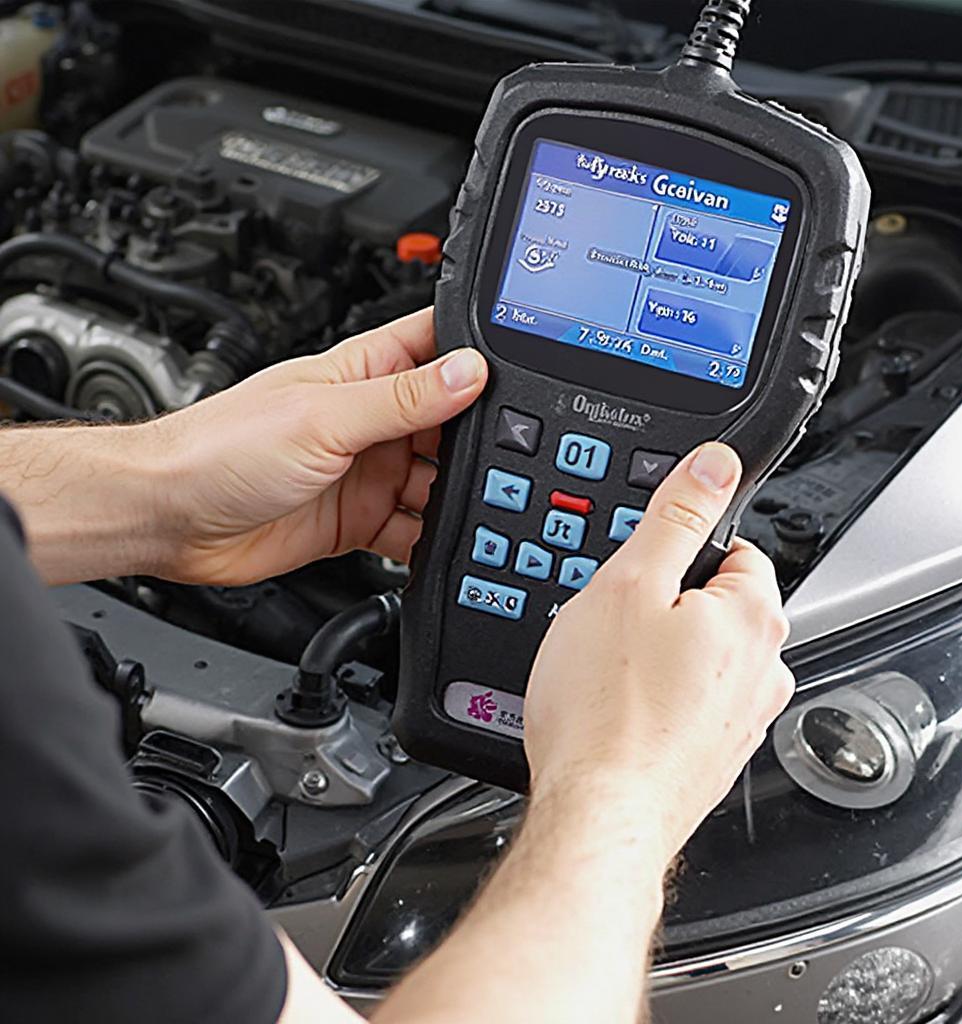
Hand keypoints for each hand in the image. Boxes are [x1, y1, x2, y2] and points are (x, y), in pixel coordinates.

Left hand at [145, 309, 486, 585]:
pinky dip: (431, 539)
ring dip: (458, 495)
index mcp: (363, 373)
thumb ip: (402, 399)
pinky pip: (412, 529)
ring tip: (485, 504)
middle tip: (517, 459)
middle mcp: (370, 421)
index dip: (480, 354)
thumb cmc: (222, 448)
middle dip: (481, 440)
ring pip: (437, 482)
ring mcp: (367, 472)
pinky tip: (447, 543)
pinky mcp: (358, 519)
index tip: (526, 372)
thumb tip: (469, 372)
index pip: (436, 347)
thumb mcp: (325, 417)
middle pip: (450, 424)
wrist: (172, 518)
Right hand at [524, 442, 794, 865]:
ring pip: (701, 655)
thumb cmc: (606, 712)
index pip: (734, 547)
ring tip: (609, 672)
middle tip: (612, 624)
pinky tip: (618, 710)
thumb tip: (714, 463)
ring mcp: (743, 718)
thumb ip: (676, 514)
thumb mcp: (628, 582)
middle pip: (716, 602)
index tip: (642, 568)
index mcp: (754, 615)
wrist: (599, 817)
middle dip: (667, 603)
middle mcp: (765, 669)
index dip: (679, 549)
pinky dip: (660, 698)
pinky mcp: (715, 756)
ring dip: (661, 653)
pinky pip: (689, 703)